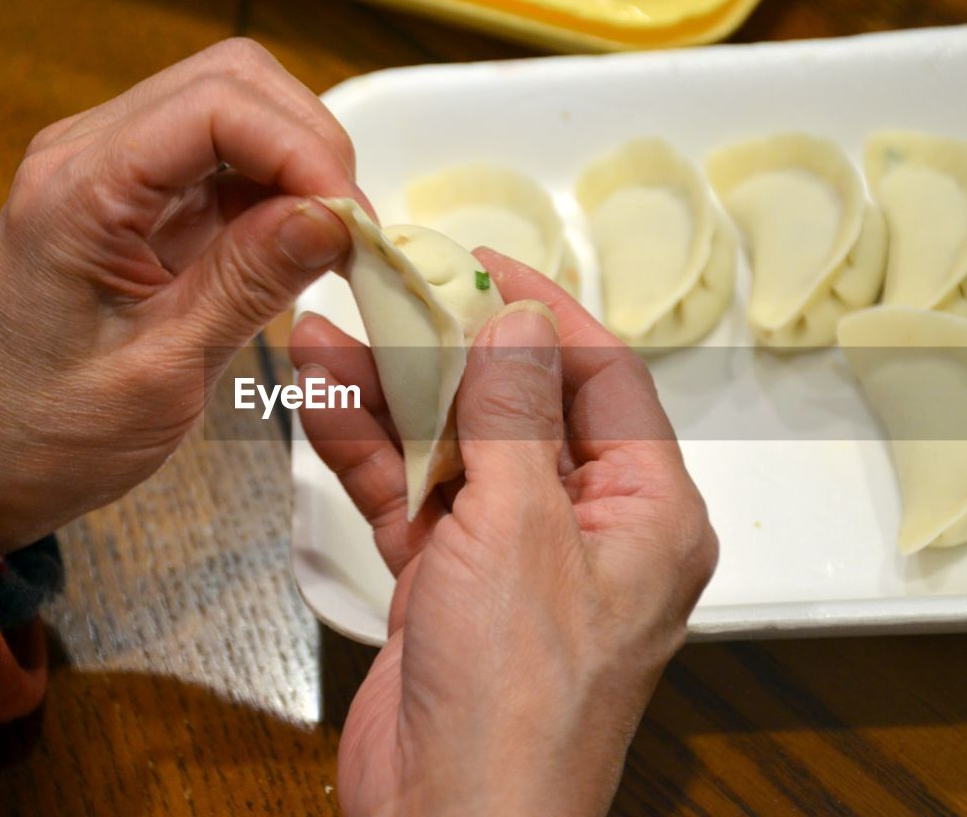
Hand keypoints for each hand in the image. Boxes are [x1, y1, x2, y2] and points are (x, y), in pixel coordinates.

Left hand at [0, 38, 368, 552]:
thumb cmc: (52, 428)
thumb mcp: (162, 369)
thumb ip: (248, 283)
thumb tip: (332, 220)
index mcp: (77, 192)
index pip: (214, 107)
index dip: (301, 151)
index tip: (351, 222)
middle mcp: (89, 155)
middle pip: (231, 83)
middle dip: (309, 146)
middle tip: (351, 231)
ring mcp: (115, 169)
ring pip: (236, 109)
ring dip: (299, 164)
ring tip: (335, 241)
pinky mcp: (141, 196)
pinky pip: (226, 160)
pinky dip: (279, 190)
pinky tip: (303, 244)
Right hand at [290, 249, 717, 815]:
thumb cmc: (520, 703)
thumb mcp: (522, 532)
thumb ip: (517, 417)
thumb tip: (523, 323)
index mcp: (645, 511)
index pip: (602, 378)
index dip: (540, 311)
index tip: (479, 263)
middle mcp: (585, 525)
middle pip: (515, 404)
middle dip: (444, 349)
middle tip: (388, 288)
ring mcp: (512, 553)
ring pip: (451, 445)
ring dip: (389, 393)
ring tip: (324, 332)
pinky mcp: (450, 579)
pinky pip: (411, 494)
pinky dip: (367, 451)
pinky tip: (321, 400)